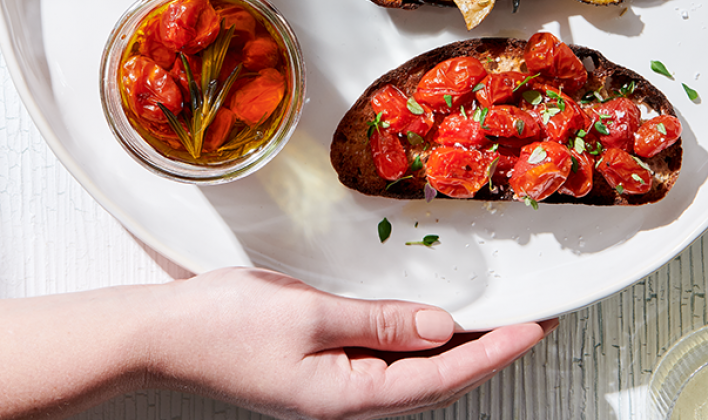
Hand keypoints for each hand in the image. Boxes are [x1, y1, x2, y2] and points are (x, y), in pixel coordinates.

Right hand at [148, 268, 556, 418]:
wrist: (167, 335)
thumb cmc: (227, 325)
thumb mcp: (309, 314)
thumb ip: (378, 322)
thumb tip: (441, 328)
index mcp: (348, 396)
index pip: (441, 376)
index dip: (494, 352)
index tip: (534, 328)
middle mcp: (348, 399)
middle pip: (436, 381)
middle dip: (489, 353)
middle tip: (532, 323)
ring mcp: (336, 386)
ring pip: (415, 372)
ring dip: (459, 348)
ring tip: (498, 322)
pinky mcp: (325, 368)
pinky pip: (387, 358)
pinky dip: (421, 338)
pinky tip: (434, 322)